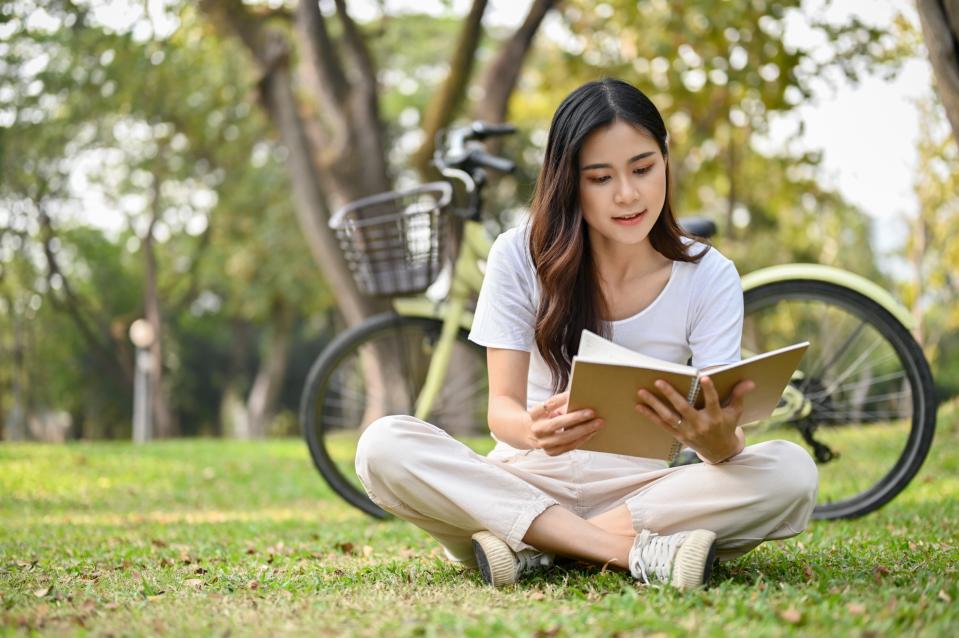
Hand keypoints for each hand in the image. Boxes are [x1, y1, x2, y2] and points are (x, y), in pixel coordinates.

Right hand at [527, 391, 603, 455]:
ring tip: (597, 423)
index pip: (546, 405)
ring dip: (583, 431)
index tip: (572, 393)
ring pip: (565, 438)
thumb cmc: (544, 417)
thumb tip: (579, 398)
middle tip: (592, 412)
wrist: (528, 434)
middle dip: (575, 418)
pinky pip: (568, 447)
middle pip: (556, 424)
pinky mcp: (550, 452)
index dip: (559, 399)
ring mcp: (542, 443)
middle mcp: (536, 430)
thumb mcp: (546, 409)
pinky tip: (592, 433)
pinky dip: (581, 440)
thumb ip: (559, 404)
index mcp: (533, 415)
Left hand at [635, 377, 754, 463]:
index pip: (713, 402)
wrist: (721, 452)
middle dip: (671, 395)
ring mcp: (688, 432)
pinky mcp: (679, 437)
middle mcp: (701, 425)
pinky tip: (639, 406)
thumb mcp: (736, 412)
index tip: (703, 377)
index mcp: (716, 417)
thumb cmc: (727, 426)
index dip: (709, 390)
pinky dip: (650, 416)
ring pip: (669, 417)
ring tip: (642, 392)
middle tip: (659, 381)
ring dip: (654, 404)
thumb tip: (749, 381)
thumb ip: (738, 395)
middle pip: (684, 409)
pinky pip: (662, 425)